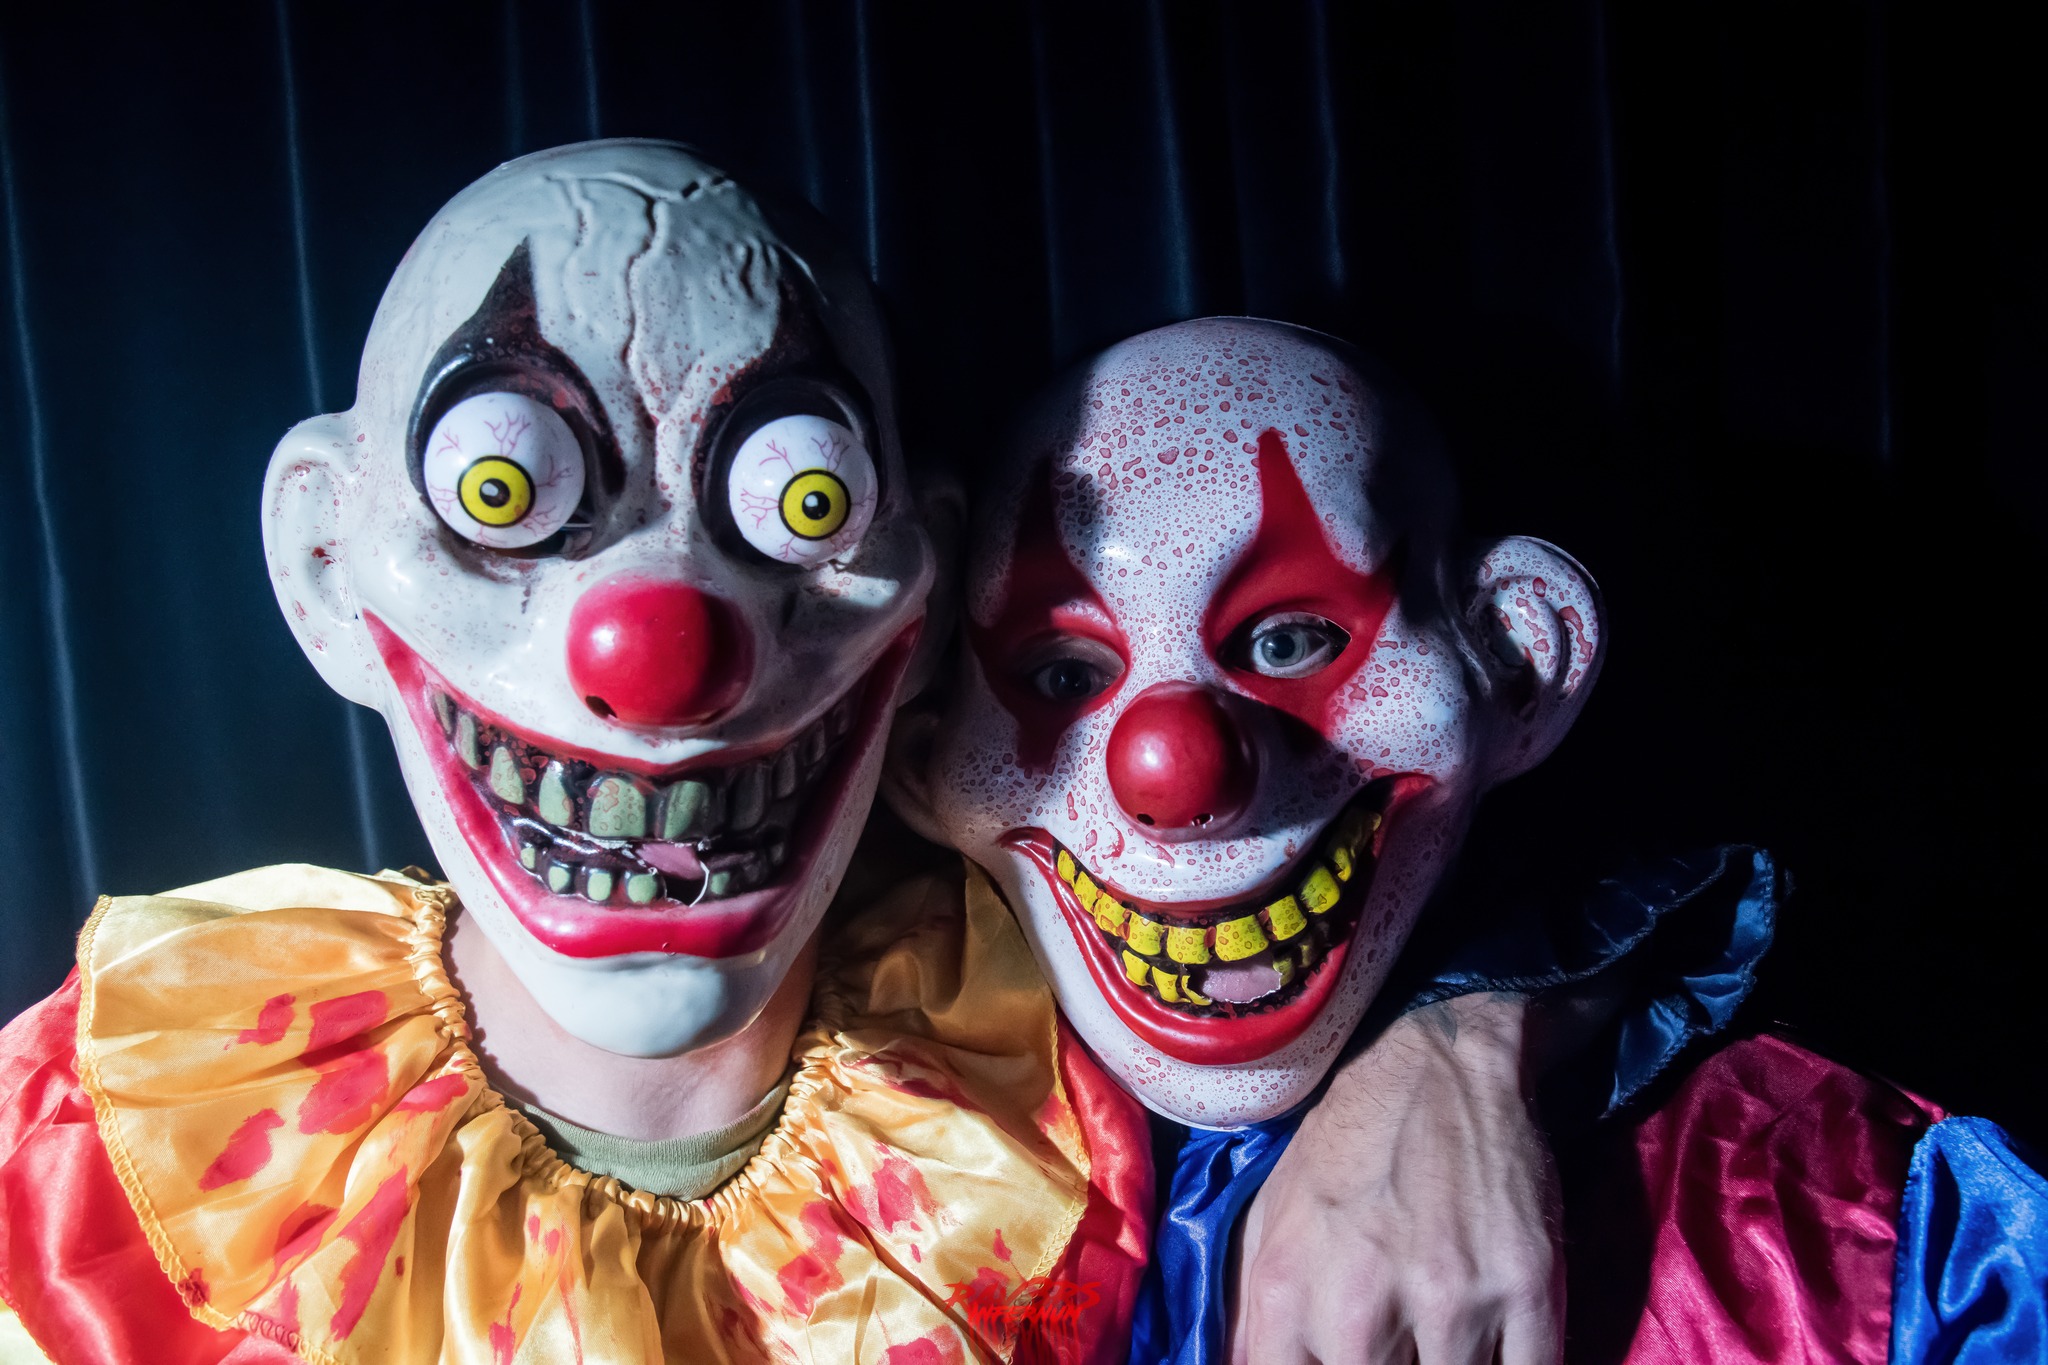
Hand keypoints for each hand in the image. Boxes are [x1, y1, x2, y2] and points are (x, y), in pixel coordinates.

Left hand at [1228, 993, 1563, 1364]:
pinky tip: (1496, 1346)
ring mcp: (1449, 1300)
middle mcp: (1359, 1304)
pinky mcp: (1525, 1287)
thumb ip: (1254, 1317)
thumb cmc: (1347, 1146)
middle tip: (1401, 1345)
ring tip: (1446, 1338)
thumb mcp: (1269, 1220)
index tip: (1347, 1361)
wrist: (1439, 1065)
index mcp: (1286, 1289)